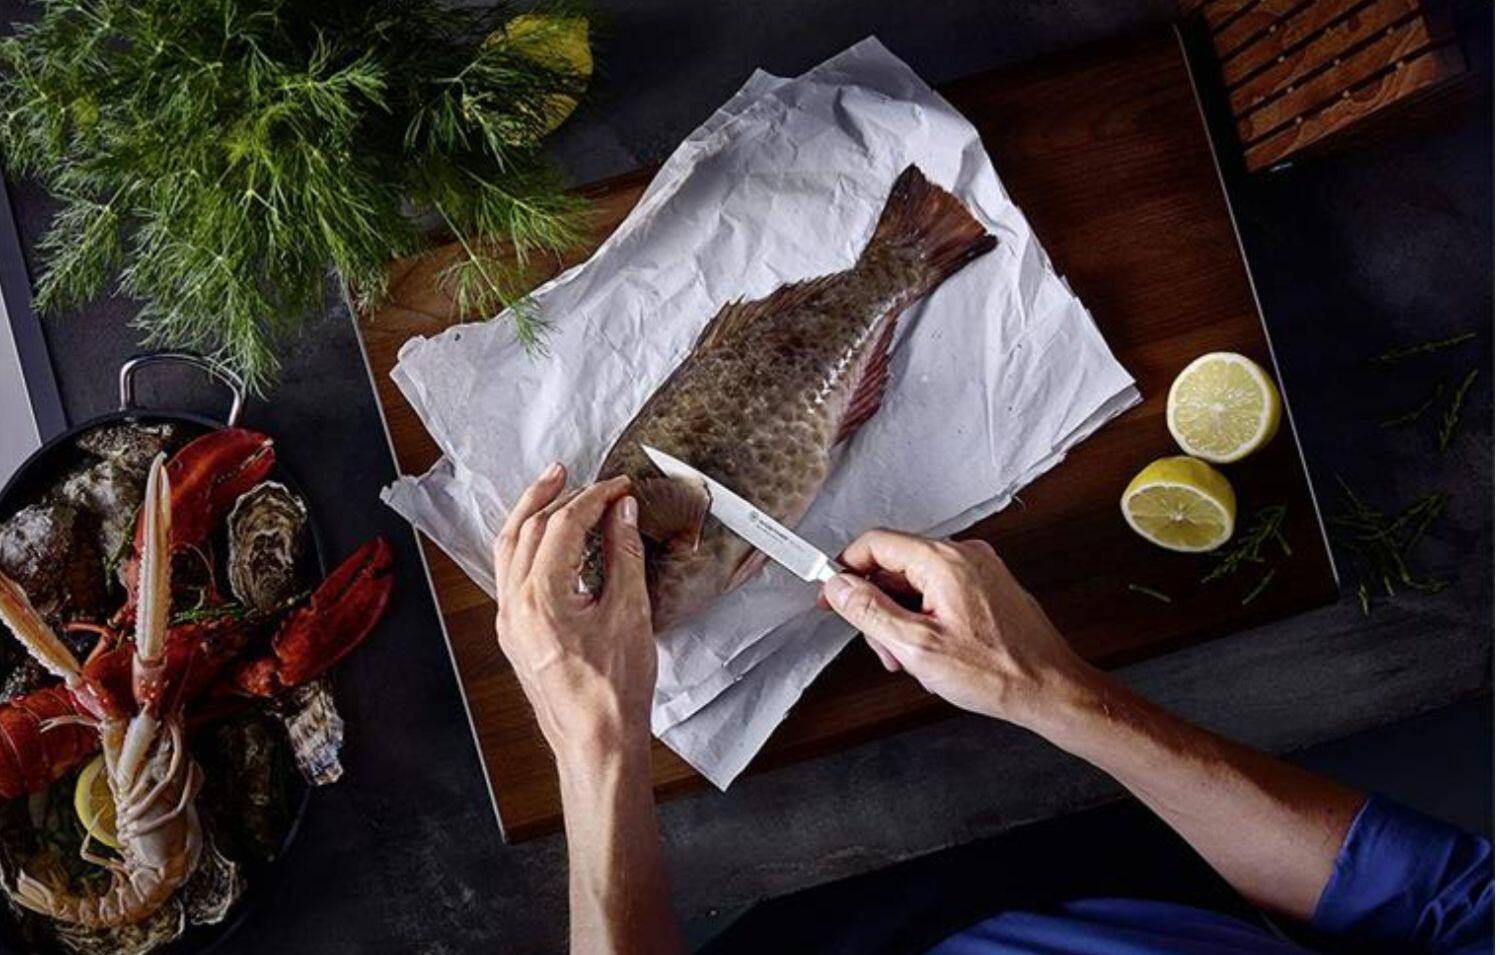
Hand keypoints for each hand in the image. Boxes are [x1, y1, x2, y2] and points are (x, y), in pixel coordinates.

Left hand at [493, 464, 654, 764]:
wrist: (597, 744)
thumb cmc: (614, 693)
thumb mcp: (629, 614)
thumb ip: (623, 556)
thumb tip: (622, 514)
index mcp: (540, 598)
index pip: (563, 526)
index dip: (594, 498)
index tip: (619, 487)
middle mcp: (515, 607)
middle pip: (526, 530)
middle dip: (555, 496)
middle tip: (581, 476)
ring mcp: (510, 622)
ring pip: (509, 550)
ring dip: (531, 515)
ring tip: (553, 491)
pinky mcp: (516, 635)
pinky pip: (511, 575)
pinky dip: (528, 546)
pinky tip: (547, 541)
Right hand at [820, 530, 1090, 728]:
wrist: (1052, 690)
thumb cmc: (998, 673)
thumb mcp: (917, 647)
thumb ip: (870, 611)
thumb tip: (838, 586)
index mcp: (944, 561)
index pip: (876, 544)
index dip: (845, 570)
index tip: (831, 596)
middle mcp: (964, 555)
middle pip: (895, 566)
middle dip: (879, 608)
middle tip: (883, 649)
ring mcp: (979, 570)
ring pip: (917, 583)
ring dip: (902, 620)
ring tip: (913, 661)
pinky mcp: (988, 588)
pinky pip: (940, 592)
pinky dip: (926, 620)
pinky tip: (934, 654)